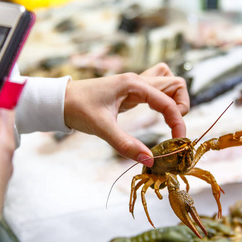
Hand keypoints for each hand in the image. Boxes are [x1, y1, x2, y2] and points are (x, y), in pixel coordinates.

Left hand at [64, 63, 188, 166]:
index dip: (178, 121)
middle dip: (181, 106)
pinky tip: (157, 114)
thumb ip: (126, 145)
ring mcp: (135, 84)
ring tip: (168, 119)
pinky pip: (157, 88)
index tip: (178, 141)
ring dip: (174, 98)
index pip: (168, 100)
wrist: (60, 100)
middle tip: (173, 128)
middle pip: (175, 84)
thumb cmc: (78, 109)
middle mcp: (138, 80)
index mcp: (133, 85)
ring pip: (168, 81)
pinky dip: (164, 99)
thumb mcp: (102, 128)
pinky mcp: (131, 90)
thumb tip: (150, 161)